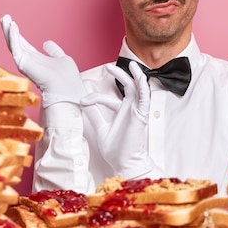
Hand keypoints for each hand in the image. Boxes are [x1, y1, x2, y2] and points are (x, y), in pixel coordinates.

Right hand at [0, 14, 84, 106]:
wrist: (68, 89)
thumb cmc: (68, 79)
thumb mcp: (61, 59)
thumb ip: (54, 51)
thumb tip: (46, 43)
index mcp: (36, 60)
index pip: (23, 45)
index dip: (18, 34)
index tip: (13, 23)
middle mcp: (28, 62)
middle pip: (15, 43)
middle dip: (9, 30)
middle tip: (4, 17)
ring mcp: (25, 63)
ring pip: (13, 45)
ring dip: (8, 31)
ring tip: (5, 18)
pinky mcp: (24, 64)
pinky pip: (16, 48)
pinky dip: (13, 37)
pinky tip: (13, 26)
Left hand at [81, 61, 153, 178]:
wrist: (124, 163)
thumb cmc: (116, 149)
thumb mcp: (101, 128)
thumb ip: (94, 115)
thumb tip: (84, 102)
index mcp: (121, 112)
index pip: (108, 98)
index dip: (95, 97)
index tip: (82, 100)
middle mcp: (130, 109)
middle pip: (127, 86)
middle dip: (119, 74)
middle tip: (108, 66)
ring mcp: (137, 111)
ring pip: (139, 88)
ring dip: (134, 75)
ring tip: (130, 64)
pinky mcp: (142, 115)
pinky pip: (145, 98)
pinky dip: (143, 86)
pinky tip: (140, 77)